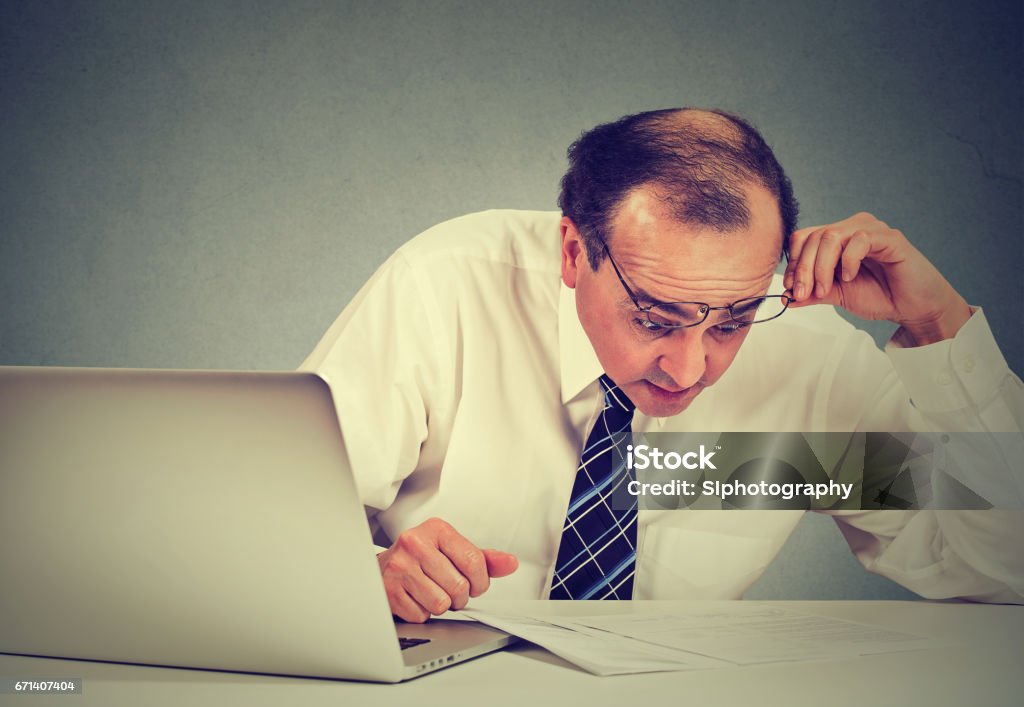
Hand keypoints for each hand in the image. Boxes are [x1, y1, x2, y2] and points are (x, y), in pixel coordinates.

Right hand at [377, 517, 518, 622]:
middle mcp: (416, 543)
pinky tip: (415, 598)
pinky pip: (421, 615)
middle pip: (459, 586)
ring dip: (441, 606)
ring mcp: (400, 566)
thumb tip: (510, 563)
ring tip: (432, 593)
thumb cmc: (422, 560)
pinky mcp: (389, 589)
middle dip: (459, 596)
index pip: (473, 561)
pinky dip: (422, 613)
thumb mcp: (453, 551)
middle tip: (449, 590)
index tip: (475, 585)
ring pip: (441, 603)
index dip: (480, 582)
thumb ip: (484, 559)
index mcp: (437, 529)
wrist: (382, 569)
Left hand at [783, 212, 971, 344]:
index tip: (791, 289)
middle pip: (814, 238)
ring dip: (822, 267)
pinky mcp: (889, 237)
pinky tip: (851, 277)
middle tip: (804, 293)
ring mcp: (870, 230)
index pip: (804, 239)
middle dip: (804, 269)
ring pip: (832, 236)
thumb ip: (812, 293)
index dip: (794, 262)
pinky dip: (848, 261)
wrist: (912, 307)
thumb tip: (784, 297)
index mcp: (837, 239)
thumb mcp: (836, 295)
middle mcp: (851, 228)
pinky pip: (859, 240)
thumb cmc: (879, 296)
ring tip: (825, 289)